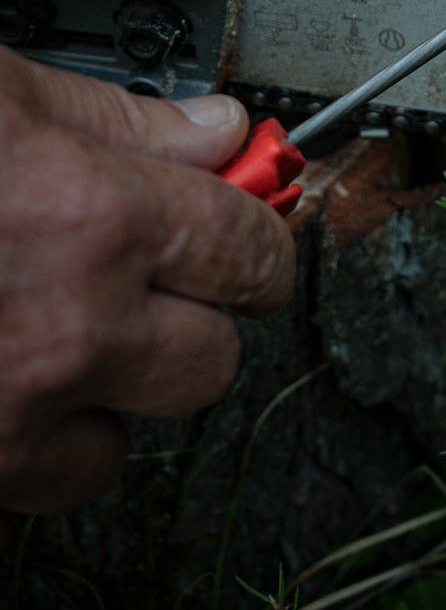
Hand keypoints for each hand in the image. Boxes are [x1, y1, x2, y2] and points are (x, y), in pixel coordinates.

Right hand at [0, 50, 294, 512]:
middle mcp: (65, 334)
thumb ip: (118, 121)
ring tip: (52, 327)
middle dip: (192, 315)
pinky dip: (33, 441)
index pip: (249, 249)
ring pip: (126, 441)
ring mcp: (4, 420)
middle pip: (211, 359)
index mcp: (91, 220)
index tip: (248, 223)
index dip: (257, 234)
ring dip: (108, 391)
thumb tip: (214, 131)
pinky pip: (39, 487)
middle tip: (149, 273)